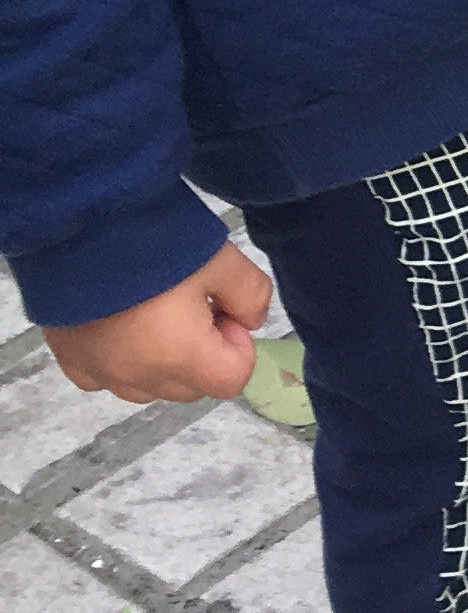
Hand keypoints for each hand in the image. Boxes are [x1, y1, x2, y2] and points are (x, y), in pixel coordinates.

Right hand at [44, 242, 271, 406]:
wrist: (79, 225)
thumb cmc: (156, 242)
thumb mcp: (221, 258)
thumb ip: (252, 295)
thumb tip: (251, 321)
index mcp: (181, 358)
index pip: (232, 379)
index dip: (239, 344)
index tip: (223, 308)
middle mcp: (139, 378)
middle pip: (191, 386)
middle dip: (204, 353)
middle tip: (194, 302)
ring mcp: (100, 373)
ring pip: (149, 386)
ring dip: (164, 361)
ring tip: (156, 308)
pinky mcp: (70, 360)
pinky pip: (106, 377)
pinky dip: (121, 360)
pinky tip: (120, 322)